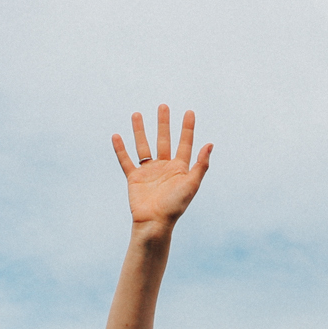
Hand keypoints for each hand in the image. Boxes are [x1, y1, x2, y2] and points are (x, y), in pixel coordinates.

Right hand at [111, 105, 212, 233]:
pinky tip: (117, 135)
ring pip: (143, 146)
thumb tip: (210, 143)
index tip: (189, 112)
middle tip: (163, 106)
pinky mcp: (134, 178)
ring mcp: (149, 172)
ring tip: (137, 114)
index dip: (187, 128)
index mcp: (180, 168)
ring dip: (140, 130)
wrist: (155, 222)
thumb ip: (201, 164)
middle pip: (164, 139)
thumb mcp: (192, 184)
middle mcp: (164, 167)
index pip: (185, 143)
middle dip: (163, 123)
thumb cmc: (175, 206)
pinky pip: (126, 160)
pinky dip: (120, 149)